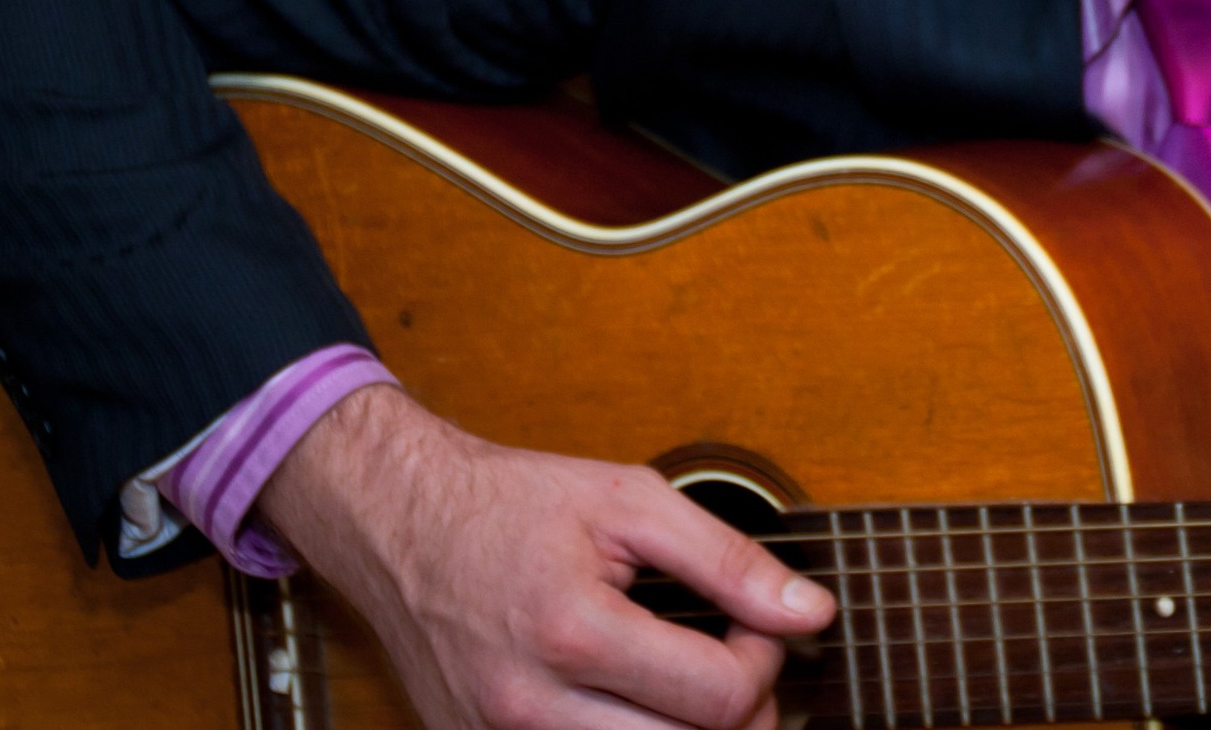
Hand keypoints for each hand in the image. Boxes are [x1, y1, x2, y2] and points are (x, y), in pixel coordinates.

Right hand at [258, 384, 836, 729]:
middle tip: (732, 662)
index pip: (721, 698)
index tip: (754, 626)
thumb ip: (729, 561)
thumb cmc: (514, 505)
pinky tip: (636, 703)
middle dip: (738, 713)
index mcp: (572, 632)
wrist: (399, 525)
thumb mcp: (632, 502)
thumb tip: (812, 613)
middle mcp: (527, 707)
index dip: (765, 662)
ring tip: (690, 686)